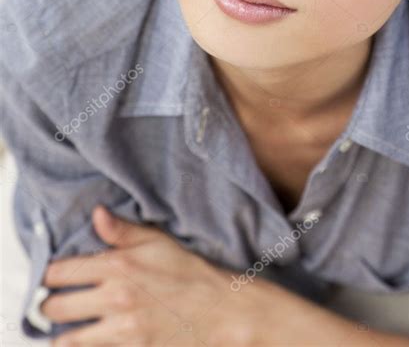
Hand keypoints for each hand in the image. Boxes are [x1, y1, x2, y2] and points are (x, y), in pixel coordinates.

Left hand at [42, 205, 321, 345]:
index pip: (58, 272)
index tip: (56, 276)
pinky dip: (85, 346)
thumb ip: (122, 230)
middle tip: (59, 301)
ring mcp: (121, 329)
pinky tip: (91, 336)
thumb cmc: (189, 272)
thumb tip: (96, 214)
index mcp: (119, 265)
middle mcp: (115, 298)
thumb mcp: (157, 241)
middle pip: (53, 308)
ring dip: (63, 332)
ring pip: (65, 339)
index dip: (50, 274)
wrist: (219, 309)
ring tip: (72, 324)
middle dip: (50, 305)